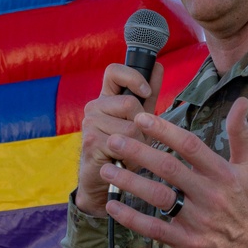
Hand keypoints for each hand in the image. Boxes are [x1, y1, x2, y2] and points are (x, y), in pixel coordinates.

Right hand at [74, 61, 163, 216]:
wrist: (104, 182)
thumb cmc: (124, 149)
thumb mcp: (139, 119)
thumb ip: (148, 94)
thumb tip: (158, 66)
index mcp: (105, 98)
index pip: (114, 70)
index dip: (133, 77)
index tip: (145, 91)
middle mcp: (94, 107)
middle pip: (130, 102)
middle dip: (142, 124)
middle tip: (135, 138)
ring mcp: (90, 124)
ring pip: (131, 125)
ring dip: (139, 143)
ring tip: (129, 151)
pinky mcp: (91, 142)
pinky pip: (125, 142)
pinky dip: (131, 154)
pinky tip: (122, 160)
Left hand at [101, 97, 247, 247]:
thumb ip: (241, 133)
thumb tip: (241, 101)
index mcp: (222, 173)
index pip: (189, 146)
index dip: (164, 131)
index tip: (141, 118)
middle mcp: (209, 194)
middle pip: (168, 169)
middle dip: (138, 152)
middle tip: (114, 141)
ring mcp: (197, 220)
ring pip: (158, 197)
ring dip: (130, 182)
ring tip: (106, 169)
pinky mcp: (188, 242)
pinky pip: (155, 229)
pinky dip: (132, 218)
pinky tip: (113, 205)